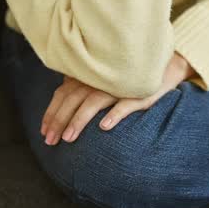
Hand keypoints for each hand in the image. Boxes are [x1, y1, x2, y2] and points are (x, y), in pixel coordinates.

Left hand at [41, 53, 197, 145]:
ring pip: (93, 102)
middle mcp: (100, 77)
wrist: (164, 65)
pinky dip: (114, 114)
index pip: (63, 93)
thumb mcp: (102, 78)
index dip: (51, 112)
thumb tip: (60, 93)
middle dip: (59, 120)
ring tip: (69, 138)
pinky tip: (104, 127)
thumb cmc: (127, 76)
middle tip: (50, 141)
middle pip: (73, 98)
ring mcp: (119, 84)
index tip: (44, 132)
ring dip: (79, 120)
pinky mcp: (139, 91)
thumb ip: (82, 83)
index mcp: (89, 74)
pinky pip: (125, 103)